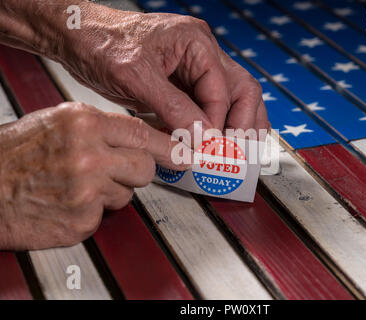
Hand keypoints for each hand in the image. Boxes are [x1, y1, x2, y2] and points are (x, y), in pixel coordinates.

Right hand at [0, 102, 183, 249]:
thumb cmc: (13, 155)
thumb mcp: (57, 123)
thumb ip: (99, 128)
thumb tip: (135, 137)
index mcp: (83, 123)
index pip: (142, 134)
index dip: (167, 146)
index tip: (184, 153)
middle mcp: (89, 153)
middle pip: (145, 167)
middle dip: (135, 172)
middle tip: (114, 172)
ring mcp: (88, 188)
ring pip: (127, 194)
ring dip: (110, 193)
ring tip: (77, 187)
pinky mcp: (83, 218)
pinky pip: (106, 215)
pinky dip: (92, 212)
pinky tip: (67, 203)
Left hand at [57, 4, 268, 135]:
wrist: (79, 38)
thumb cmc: (101, 43)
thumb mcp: (136, 77)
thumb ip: (174, 107)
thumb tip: (202, 136)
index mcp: (196, 42)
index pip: (223, 89)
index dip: (218, 123)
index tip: (209, 148)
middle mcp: (202, 53)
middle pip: (242, 90)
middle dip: (243, 124)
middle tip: (236, 153)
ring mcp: (195, 68)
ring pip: (232, 99)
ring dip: (236, 126)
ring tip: (238, 152)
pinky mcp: (183, 83)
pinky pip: (208, 106)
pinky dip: (213, 126)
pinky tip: (215, 143)